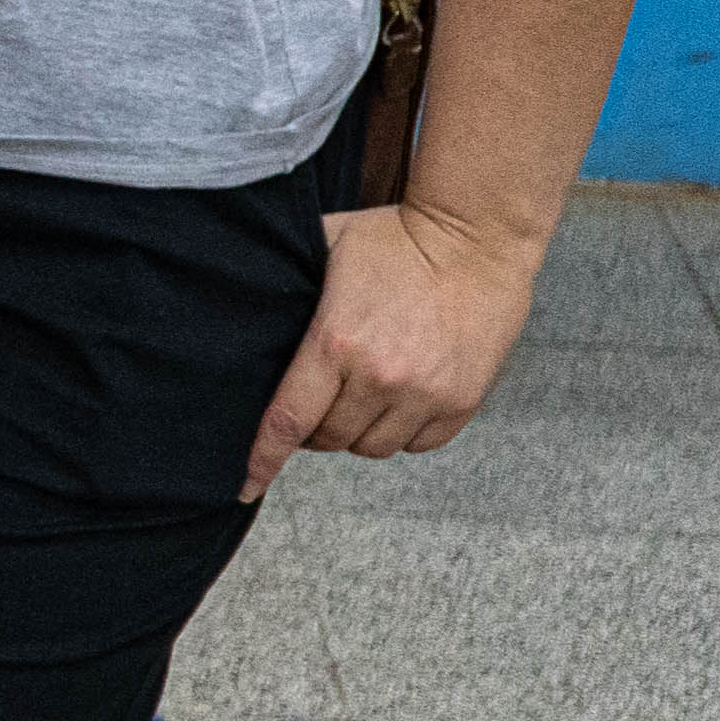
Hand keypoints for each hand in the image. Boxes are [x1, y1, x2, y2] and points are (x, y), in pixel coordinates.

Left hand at [242, 201, 546, 495]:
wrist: (475, 236)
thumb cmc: (393, 237)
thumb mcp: (324, 247)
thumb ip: (287, 289)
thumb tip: (244, 314)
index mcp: (335, 343)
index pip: (287, 422)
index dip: (262, 459)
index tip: (244, 484)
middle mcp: (380, 377)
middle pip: (330, 440)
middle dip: (315, 430)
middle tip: (319, 403)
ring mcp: (426, 393)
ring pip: (374, 447)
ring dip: (359, 432)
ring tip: (362, 398)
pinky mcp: (462, 401)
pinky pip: (420, 444)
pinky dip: (403, 432)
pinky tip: (399, 401)